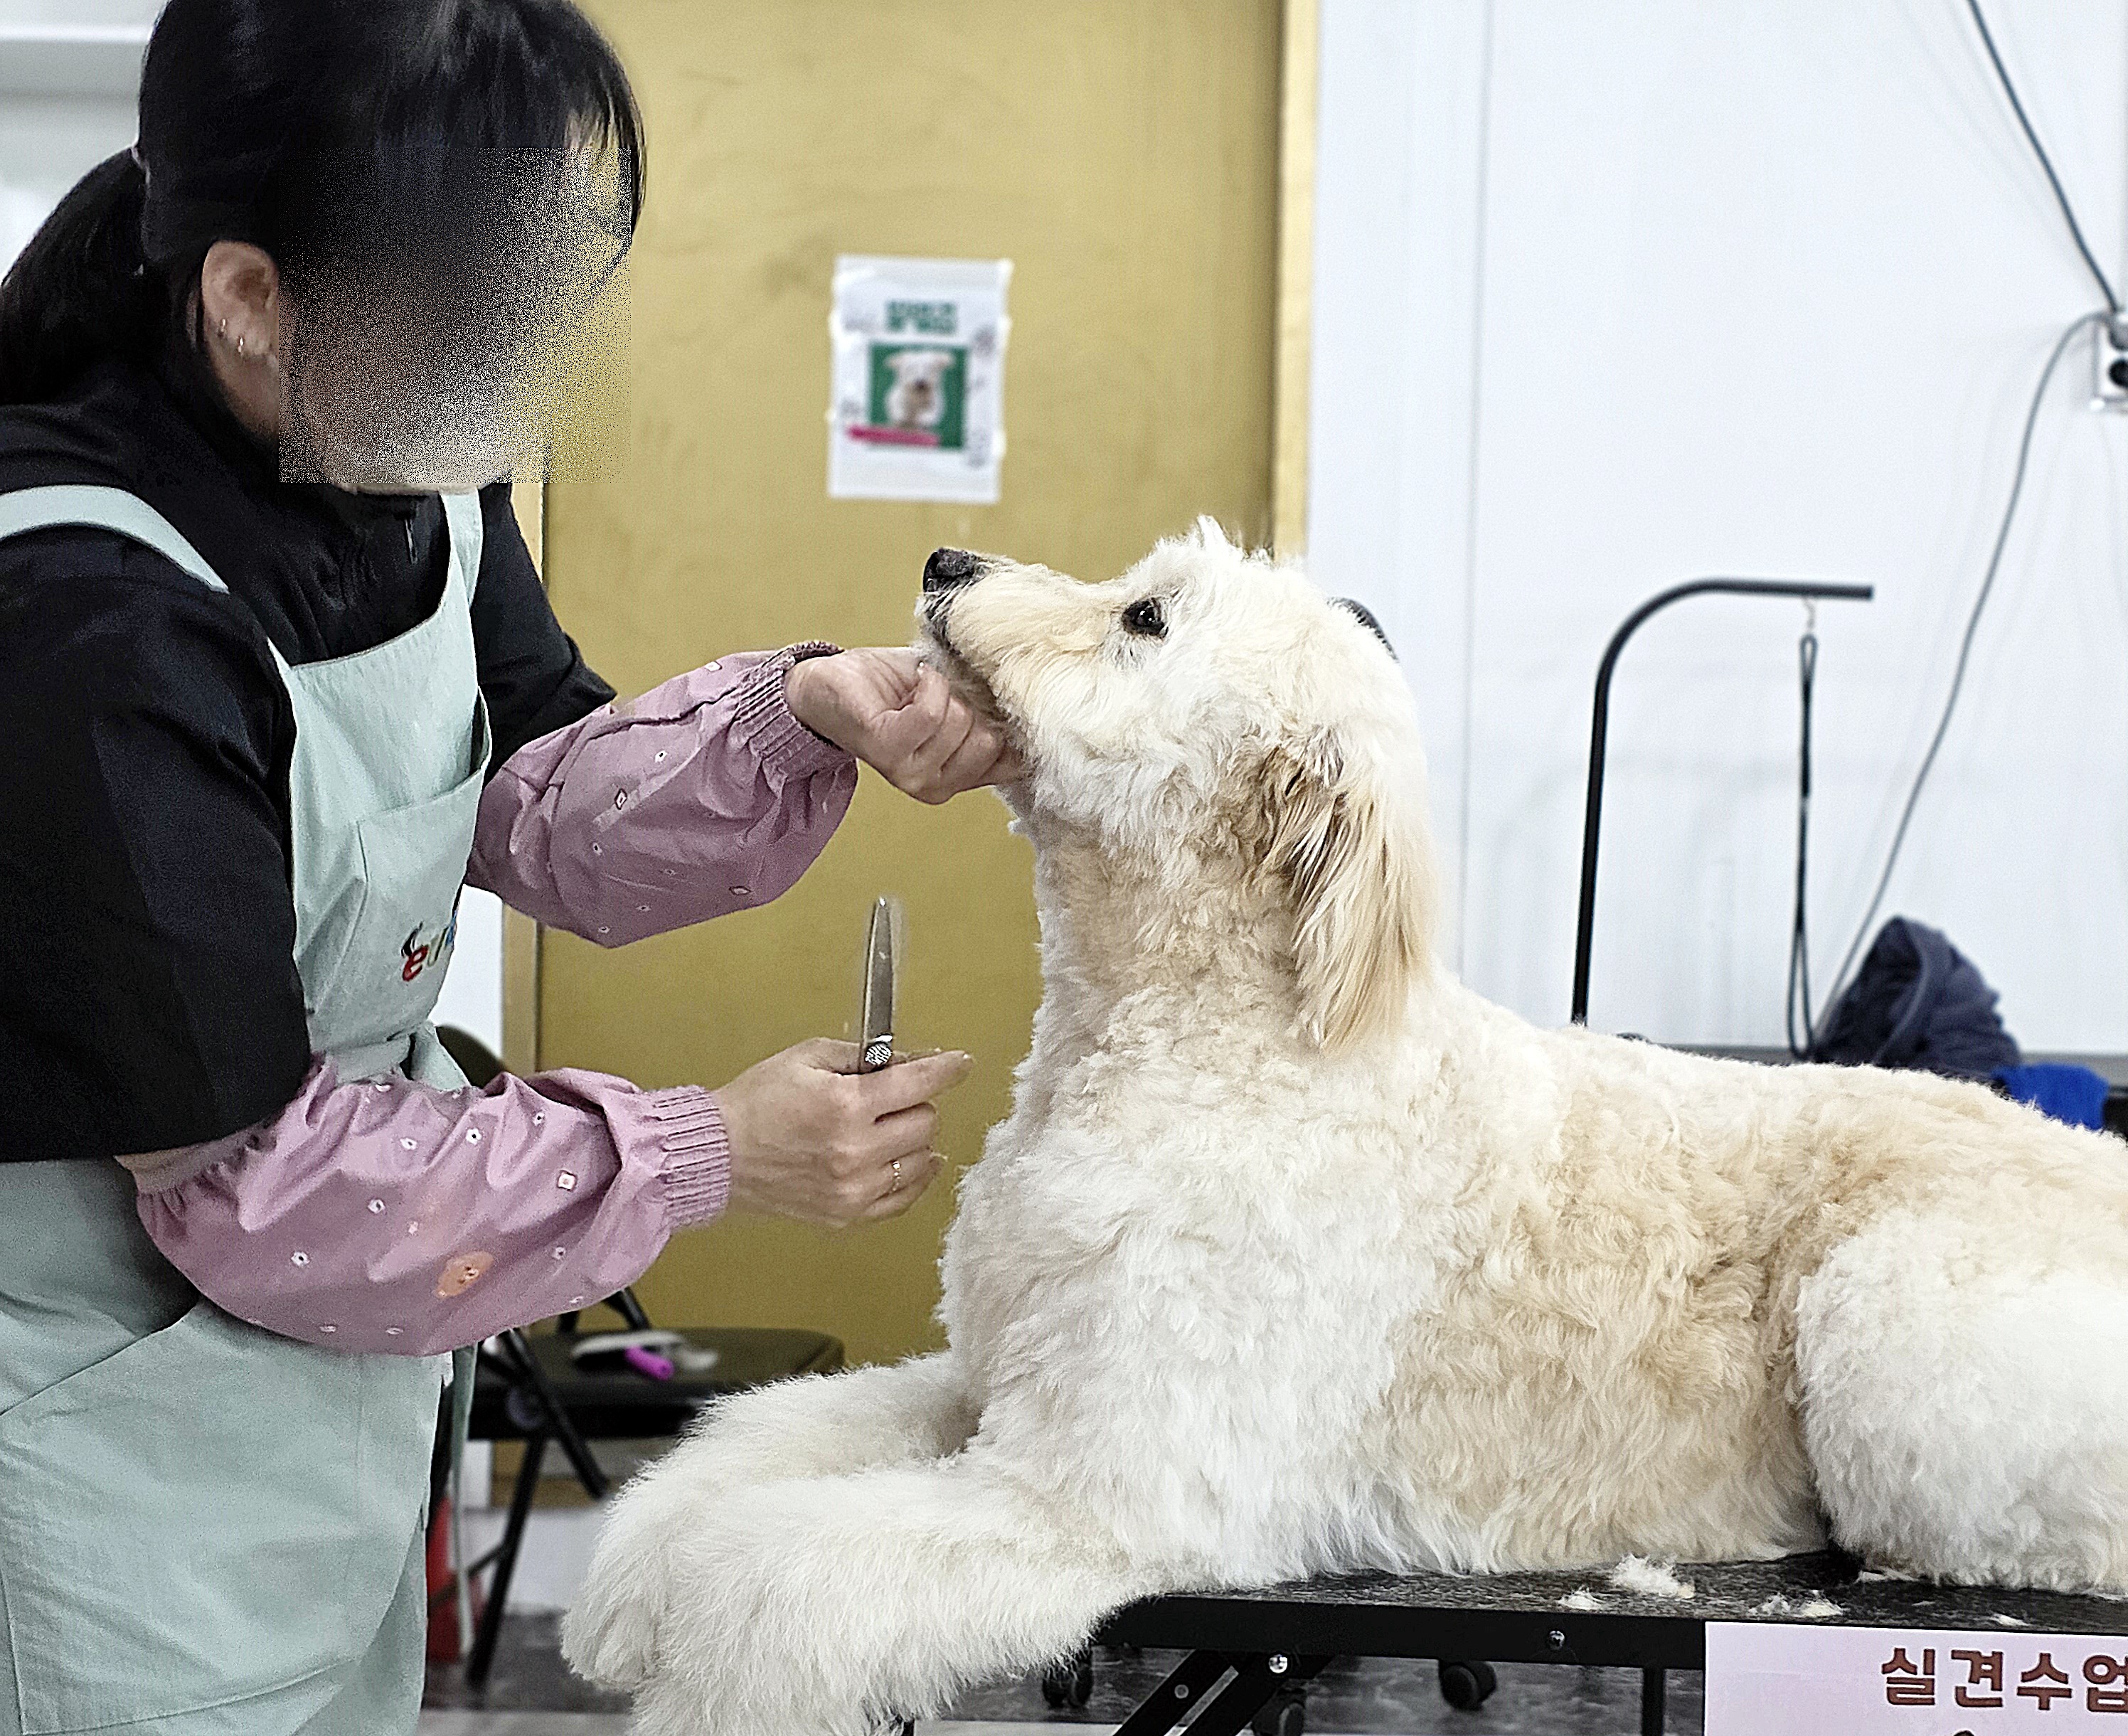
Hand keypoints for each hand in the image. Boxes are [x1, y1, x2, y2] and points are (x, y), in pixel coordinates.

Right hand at [713, 1039, 972, 1226]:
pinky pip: (904, 1198)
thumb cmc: (757, 1103)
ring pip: (922, 1161)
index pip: (918, 1083)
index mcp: (844, 1104)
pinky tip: (901, 1161)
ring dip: (912, 1141)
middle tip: (891, 1098)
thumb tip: (908, 1059)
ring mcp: (853, 1188)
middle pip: (925, 1122)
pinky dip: (910, 1177)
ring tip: (886, 1130)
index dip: (947, 1068)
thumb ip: (863, 1056)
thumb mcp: (807, 1058)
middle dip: (915, 1103)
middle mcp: (854, 1150)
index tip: (961, 1063)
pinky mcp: (847, 1215)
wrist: (718, 1155)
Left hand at [785, 649, 1021, 803]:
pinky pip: (930, 712)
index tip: (988, 699)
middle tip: (943, 692)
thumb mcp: (957, 701)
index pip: (1014, 762)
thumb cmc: (891, 689)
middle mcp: (937, 786)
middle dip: (972, 703)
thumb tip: (1035, 701)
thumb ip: (991, 712)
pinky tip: (914, 681)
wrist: (830, 684)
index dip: (1007, 721)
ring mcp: (911, 773)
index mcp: (959, 778)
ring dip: (944, 688)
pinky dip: (927, 683)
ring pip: (962, 722)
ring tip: (921, 686)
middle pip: (990, 740)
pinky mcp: (887, 748)